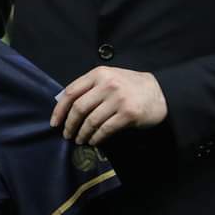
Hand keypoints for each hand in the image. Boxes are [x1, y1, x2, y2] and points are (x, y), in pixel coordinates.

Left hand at [50, 66, 167, 145]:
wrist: (159, 92)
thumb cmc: (129, 86)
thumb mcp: (108, 78)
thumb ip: (89, 87)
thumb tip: (65, 106)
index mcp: (98, 74)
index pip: (71, 92)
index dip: (60, 109)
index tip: (54, 122)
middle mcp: (107, 84)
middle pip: (79, 108)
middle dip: (70, 124)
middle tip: (67, 135)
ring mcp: (118, 99)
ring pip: (91, 120)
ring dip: (82, 133)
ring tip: (79, 139)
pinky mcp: (128, 114)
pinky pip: (105, 129)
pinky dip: (96, 137)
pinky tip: (93, 141)